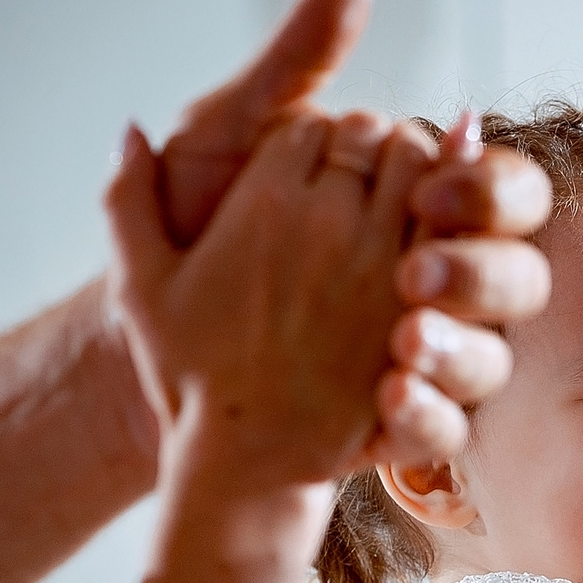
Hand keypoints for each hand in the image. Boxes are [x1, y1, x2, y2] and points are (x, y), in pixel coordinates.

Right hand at [104, 109, 447, 497]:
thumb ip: (128, 201)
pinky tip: (440, 230)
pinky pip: (454, 227)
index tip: (321, 169)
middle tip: (370, 180)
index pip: (312, 125)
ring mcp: (383, 261)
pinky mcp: (422, 302)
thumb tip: (132, 131)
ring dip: (421, 175)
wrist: (250, 457)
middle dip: (374, 147)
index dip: (321, 139)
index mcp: (261, 203)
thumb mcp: (141, 288)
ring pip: (423, 169)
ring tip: (404, 204)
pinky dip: (455, 213)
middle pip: (374, 135)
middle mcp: (326, 220)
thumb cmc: (192, 376)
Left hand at [146, 0, 554, 464]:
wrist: (136, 335)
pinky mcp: (395, 421)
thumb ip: (299, 61)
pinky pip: (446, 430)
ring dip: (462, 352)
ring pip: (496, 356)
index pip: (495, 185)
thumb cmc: (189, 228)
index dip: (481, 183)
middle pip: (519, 271)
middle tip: (413, 272)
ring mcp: (421, 354)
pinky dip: (425, 422)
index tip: (431, 184)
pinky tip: (385, 403)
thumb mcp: (230, 134)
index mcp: (408, 205)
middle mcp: (432, 279)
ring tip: (404, 350)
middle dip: (482, 270)